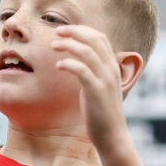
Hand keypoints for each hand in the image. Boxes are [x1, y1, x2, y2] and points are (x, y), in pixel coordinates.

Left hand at [52, 23, 128, 141]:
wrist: (112, 135)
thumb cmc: (101, 112)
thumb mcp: (98, 87)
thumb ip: (91, 72)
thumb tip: (77, 63)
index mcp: (112, 66)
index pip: (100, 37)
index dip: (82, 30)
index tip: (65, 30)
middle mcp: (111, 69)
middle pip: (94, 39)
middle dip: (74, 32)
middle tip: (57, 32)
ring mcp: (105, 79)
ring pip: (87, 51)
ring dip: (68, 45)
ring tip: (53, 45)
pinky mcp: (97, 91)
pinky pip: (82, 70)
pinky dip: (69, 63)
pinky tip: (58, 65)